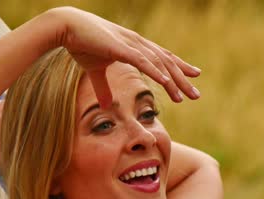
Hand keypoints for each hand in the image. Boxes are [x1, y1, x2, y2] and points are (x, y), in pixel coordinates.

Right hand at [52, 7, 201, 107]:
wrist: (67, 27)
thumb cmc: (81, 44)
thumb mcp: (95, 70)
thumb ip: (103, 87)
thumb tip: (105, 105)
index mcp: (134, 46)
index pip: (162, 57)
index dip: (178, 67)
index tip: (192, 76)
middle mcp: (137, 43)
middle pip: (166, 62)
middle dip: (182, 79)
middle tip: (196, 95)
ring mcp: (131, 44)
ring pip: (158, 64)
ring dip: (172, 80)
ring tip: (184, 96)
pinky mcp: (121, 47)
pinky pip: (142, 61)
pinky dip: (156, 71)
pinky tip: (166, 82)